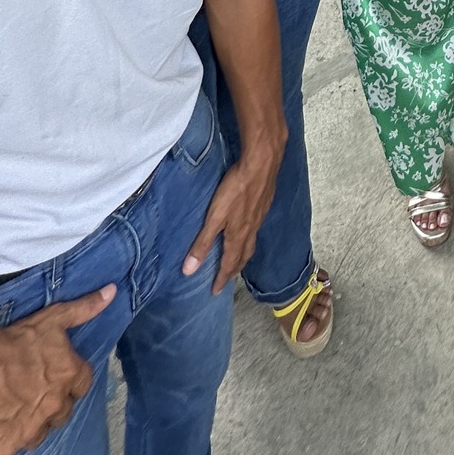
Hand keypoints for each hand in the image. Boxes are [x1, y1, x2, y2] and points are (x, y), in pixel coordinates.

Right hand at [0, 284, 115, 454]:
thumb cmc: (13, 339)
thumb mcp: (52, 319)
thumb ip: (84, 309)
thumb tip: (112, 292)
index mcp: (71, 378)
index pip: (81, 385)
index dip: (67, 380)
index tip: (52, 375)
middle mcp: (56, 408)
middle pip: (61, 412)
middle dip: (51, 404)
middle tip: (29, 391)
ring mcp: (30, 432)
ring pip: (38, 435)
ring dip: (30, 425)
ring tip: (10, 408)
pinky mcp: (4, 449)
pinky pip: (8, 448)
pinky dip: (2, 439)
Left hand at [183, 143, 282, 292]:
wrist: (261, 163)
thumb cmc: (236, 189)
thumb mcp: (214, 217)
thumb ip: (202, 243)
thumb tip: (189, 270)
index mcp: (238, 235)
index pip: (229, 264)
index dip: (221, 279)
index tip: (215, 291)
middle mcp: (251, 229)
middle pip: (243, 256)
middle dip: (235, 269)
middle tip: (228, 278)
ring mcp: (259, 216)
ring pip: (252, 242)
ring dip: (244, 254)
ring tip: (238, 258)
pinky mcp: (264, 203)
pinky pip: (257, 228)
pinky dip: (251, 237)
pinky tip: (248, 228)